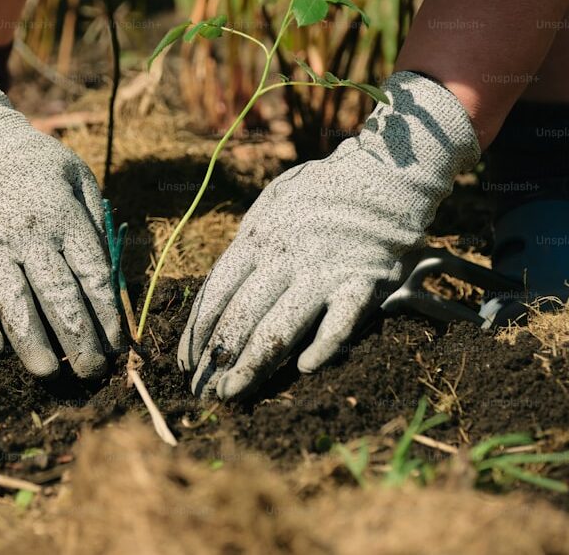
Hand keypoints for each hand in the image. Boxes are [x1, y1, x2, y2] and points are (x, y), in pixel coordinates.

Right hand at [0, 44, 122, 378]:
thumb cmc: (38, 167)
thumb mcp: (80, 180)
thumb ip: (96, 225)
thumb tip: (112, 281)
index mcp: (65, 218)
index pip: (93, 276)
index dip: (107, 316)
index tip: (117, 347)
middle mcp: (29, 235)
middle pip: (59, 295)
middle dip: (79, 339)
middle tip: (92, 372)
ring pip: (14, 301)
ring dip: (33, 342)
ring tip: (50, 372)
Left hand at [177, 72, 479, 398]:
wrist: (383, 175)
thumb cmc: (319, 192)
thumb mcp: (270, 205)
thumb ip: (247, 245)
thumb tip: (221, 286)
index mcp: (257, 239)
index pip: (216, 293)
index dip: (197, 331)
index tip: (185, 361)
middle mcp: (284, 258)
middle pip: (241, 316)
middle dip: (216, 358)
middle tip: (201, 391)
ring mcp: (323, 272)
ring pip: (280, 326)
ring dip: (252, 364)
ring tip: (230, 394)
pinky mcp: (361, 284)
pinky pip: (340, 323)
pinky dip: (322, 346)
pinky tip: (304, 368)